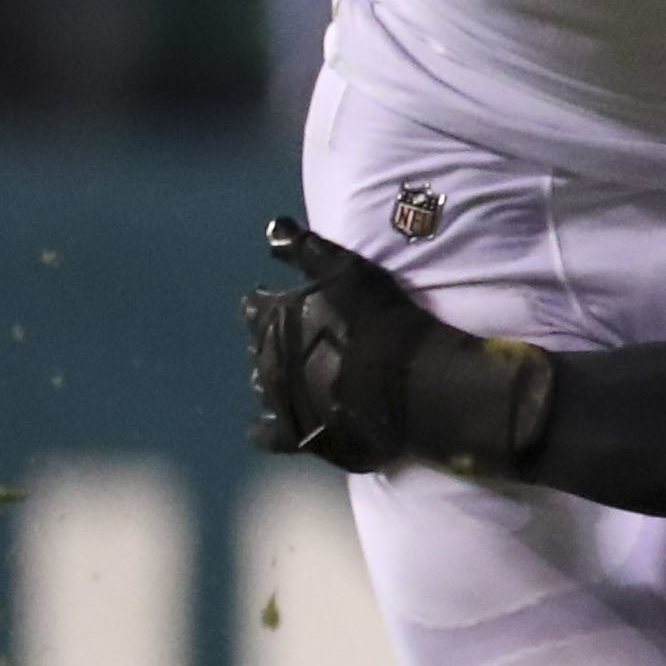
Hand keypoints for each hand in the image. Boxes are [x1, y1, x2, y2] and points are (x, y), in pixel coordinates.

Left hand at [243, 216, 543, 475]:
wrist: (409, 385)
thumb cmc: (382, 321)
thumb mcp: (347, 271)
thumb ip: (306, 249)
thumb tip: (271, 227)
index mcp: (274, 319)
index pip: (256, 307)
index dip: (267, 304)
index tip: (279, 301)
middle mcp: (267, 360)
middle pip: (260, 348)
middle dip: (272, 342)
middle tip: (295, 339)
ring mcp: (279, 401)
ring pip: (264, 388)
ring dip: (275, 380)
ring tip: (295, 377)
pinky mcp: (297, 437)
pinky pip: (267, 436)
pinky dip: (265, 430)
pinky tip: (269, 429)